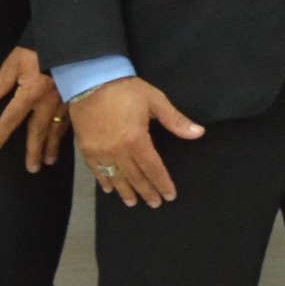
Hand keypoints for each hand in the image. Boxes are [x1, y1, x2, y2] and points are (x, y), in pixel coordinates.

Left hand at [0, 48, 66, 170]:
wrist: (74, 37)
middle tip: (31, 168)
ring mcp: (66, 101)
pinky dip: (67, 133)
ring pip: (58, 129)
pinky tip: (65, 139)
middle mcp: (49, 102)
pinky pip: (72, 120)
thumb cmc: (41, 46)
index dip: (1, 132)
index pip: (12, 118)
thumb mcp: (15, 61)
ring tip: (48, 161)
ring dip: (52, 146)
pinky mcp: (78, 96)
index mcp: (31, 93)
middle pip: (38, 131)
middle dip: (34, 151)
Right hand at [75, 75, 204, 206]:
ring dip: (125, 191)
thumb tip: (198, 133)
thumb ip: (175, 120)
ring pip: (115, 177)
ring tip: (133, 203)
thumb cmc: (126, 90)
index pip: (153, 169)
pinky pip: (96, 170)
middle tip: (154, 204)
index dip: (162, 183)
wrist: (90, 81)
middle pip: (135, 177)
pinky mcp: (86, 148)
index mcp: (136, 141)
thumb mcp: (155, 101)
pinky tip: (110, 189)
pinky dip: (104, 180)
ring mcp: (100, 151)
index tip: (169, 196)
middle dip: (146, 191)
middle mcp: (117, 151)